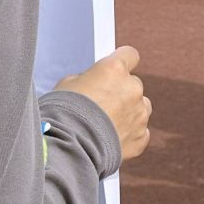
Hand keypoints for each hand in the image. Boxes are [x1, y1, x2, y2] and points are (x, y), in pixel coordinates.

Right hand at [57, 45, 150, 160]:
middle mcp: (132, 88)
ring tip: (107, 124)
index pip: (129, 55)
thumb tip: (93, 82)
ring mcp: (139, 113)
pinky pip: (140, 132)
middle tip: (101, 105)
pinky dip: (129, 135)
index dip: (122, 62)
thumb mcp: (68, 84)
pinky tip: (111, 139)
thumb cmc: (63, 113)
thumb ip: (88, 78)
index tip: (116, 70)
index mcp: (115, 69)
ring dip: (129, 112)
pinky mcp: (140, 137)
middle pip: (133, 84)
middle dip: (120, 92)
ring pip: (140, 107)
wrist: (68, 148)